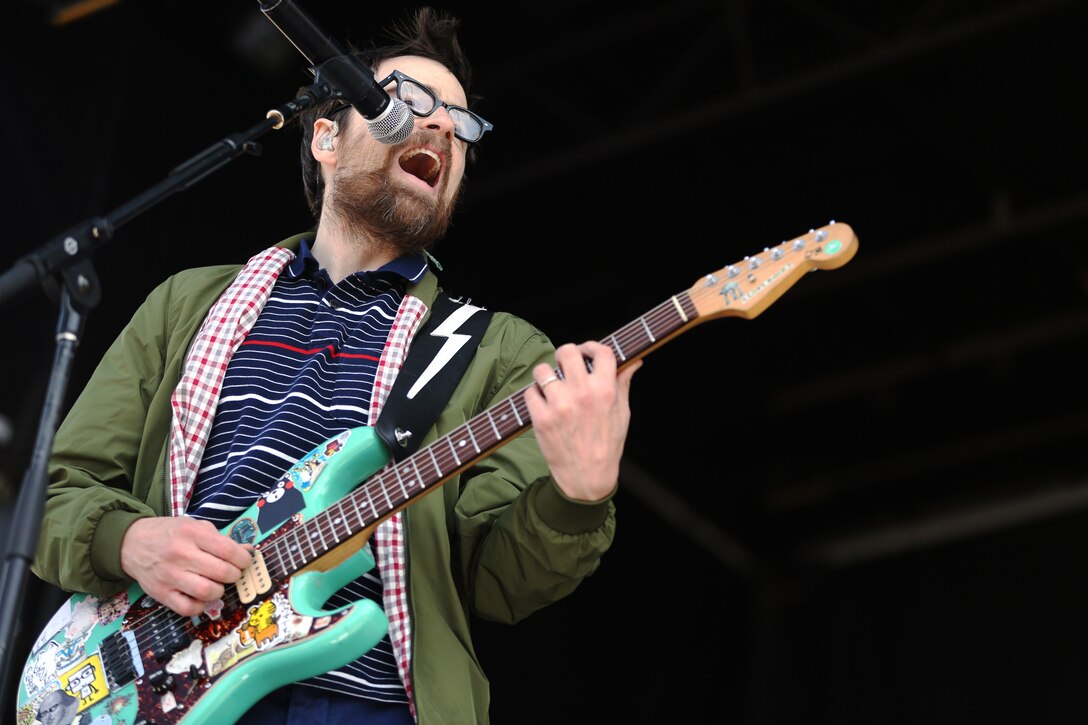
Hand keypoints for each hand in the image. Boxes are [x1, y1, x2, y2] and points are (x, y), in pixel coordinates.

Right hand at [120, 516, 253, 616]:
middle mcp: (181, 554)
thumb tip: (248, 551)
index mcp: (192, 533)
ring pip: (207, 592)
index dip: (244, 559)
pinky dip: (200, 606)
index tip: (245, 561)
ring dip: (219, 590)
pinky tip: (201, 597)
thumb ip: (221, 539)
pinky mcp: (161, 593)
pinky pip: (188, 608)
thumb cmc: (170, 533)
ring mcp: (170, 576)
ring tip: (217, 584)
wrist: (132, 543)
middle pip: (221, 572)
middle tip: (232, 573)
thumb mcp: (195, 526)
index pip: (229, 551)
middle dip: (234, 575)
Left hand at [524, 341, 640, 501]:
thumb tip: (634, 361)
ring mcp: (559, 405)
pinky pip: (530, 392)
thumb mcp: (622, 414)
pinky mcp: (541, 418)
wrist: (587, 478)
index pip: (600, 351)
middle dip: (565, 356)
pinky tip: (543, 404)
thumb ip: (623, 383)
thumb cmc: (607, 446)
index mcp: (605, 391)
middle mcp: (582, 394)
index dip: (591, 347)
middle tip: (565, 367)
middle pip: (567, 352)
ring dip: (546, 375)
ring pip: (543, 370)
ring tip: (551, 387)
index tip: (586, 352)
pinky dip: (534, 395)